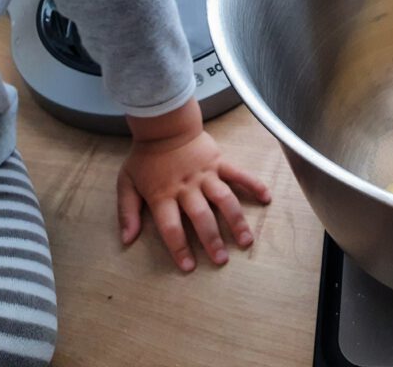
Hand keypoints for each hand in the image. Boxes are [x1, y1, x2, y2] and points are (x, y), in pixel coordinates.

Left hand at [117, 98, 271, 271]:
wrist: (164, 127)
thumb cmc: (146, 158)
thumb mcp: (126, 183)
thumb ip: (127, 212)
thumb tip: (127, 240)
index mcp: (163, 195)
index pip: (171, 227)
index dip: (179, 248)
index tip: (189, 267)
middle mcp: (187, 188)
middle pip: (201, 217)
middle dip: (212, 240)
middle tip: (222, 260)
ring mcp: (206, 175)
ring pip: (224, 200)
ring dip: (236, 221)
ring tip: (246, 241)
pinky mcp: (219, 163)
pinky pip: (239, 175)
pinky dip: (254, 185)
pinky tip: (266, 198)